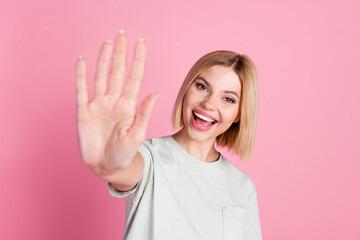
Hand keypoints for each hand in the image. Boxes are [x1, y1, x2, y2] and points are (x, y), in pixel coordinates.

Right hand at [75, 31, 157, 175]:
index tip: (141, 43)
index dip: (138, 60)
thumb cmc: (125, 153)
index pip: (134, 77)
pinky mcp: (84, 111)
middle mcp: (114, 101)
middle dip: (120, 53)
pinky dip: (81, 75)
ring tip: (107, 43)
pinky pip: (82, 89)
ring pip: (100, 76)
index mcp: (128, 105)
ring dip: (103, 59)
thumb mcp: (137, 134)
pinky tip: (82, 61)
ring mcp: (98, 105)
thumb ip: (144, 113)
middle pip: (117, 71)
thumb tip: (156, 92)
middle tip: (122, 35)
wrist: (107, 166)